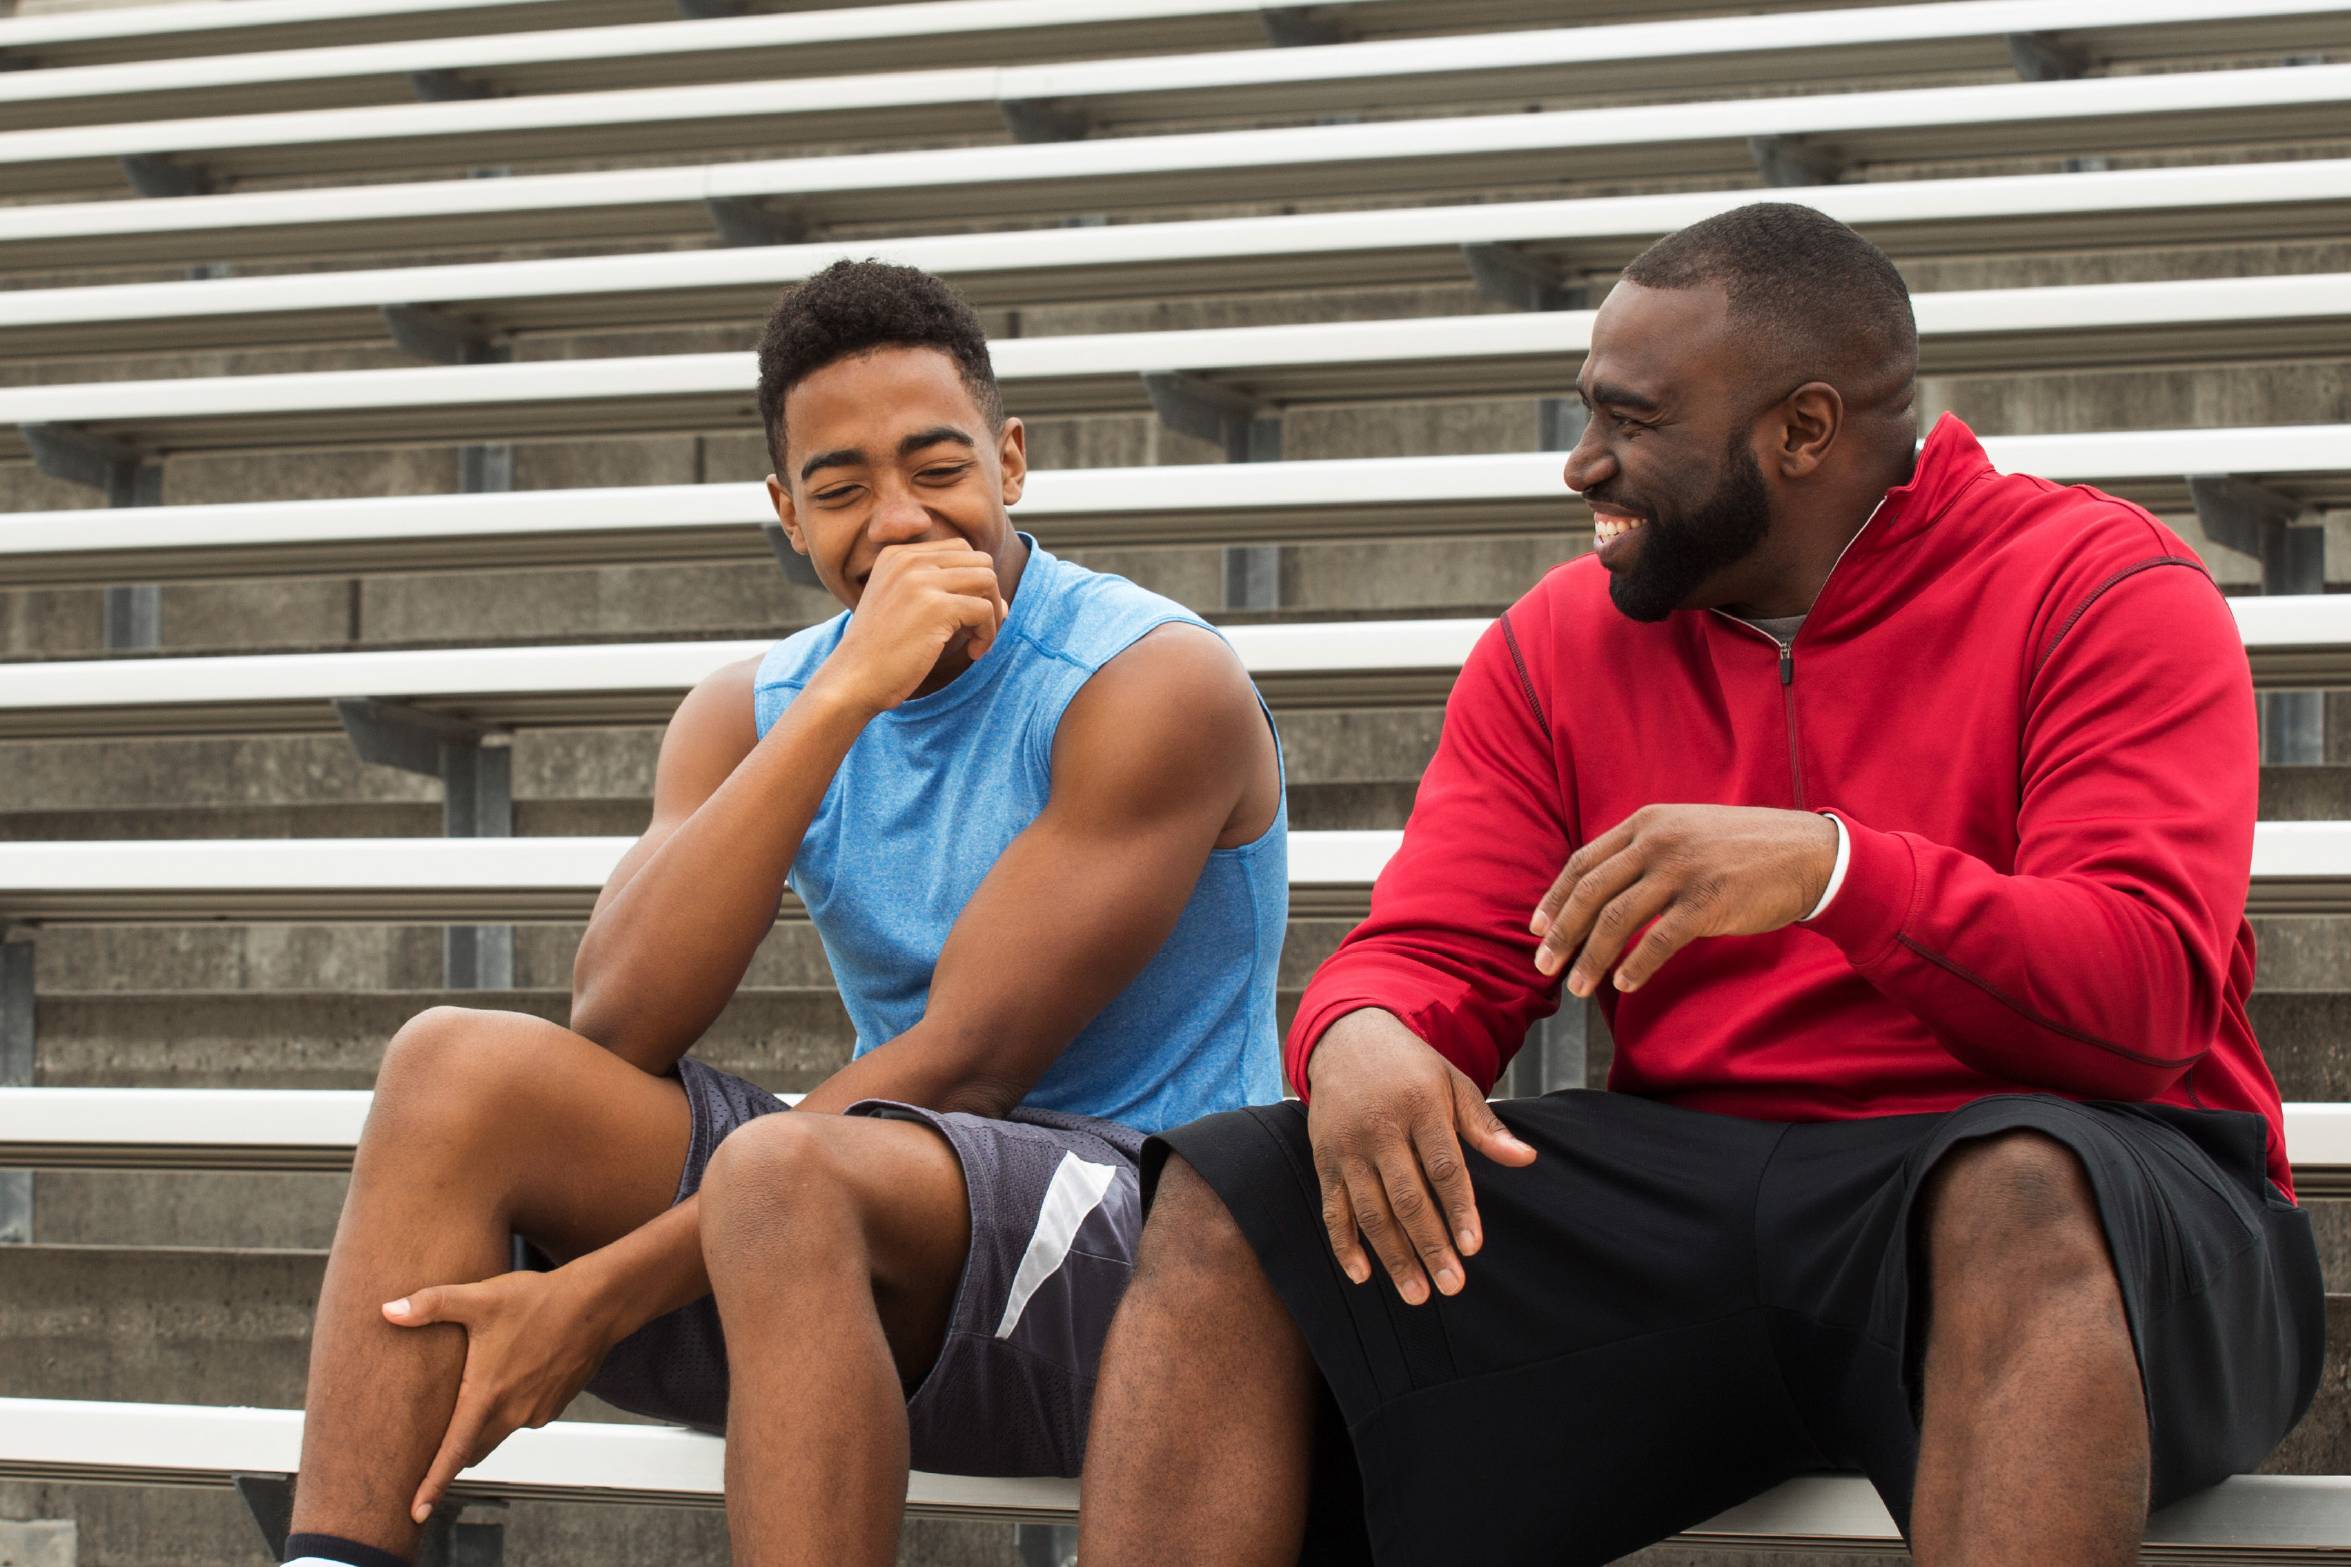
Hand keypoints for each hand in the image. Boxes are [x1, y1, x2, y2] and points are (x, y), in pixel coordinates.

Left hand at [384, 1265, 620, 1522]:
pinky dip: (513, 1407)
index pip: (453, 1452)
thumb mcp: (480, 1298)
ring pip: (499, 1432)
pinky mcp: (554, 1406)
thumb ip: (431, 1305)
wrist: (597, 1305)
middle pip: (473, 1450)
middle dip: (454, 1451)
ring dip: (485, 1423)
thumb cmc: (539, 1301)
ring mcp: (536, 1412)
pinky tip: (517, 1372)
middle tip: (437, 1440)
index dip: (433, 1485)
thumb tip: (389, 1311)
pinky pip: (524, 1417)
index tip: (416, 1512)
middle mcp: (512, 1413)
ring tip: (482, 1388)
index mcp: (487, 1395)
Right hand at [809, 540, 1006, 715]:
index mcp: (897, 555)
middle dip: (989, 595)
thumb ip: (944, 594)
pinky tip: (974, 653)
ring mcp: (921, 581)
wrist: (854, 680)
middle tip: (978, 630)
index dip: (973, 582)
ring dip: (993, 615)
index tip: (966, 616)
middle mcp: (908, 560)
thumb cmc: (882, 653)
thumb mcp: (905, 608)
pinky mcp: (936, 607)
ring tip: (978, 642)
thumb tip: (1002, 603)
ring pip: (988, 579)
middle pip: (979, 560)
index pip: (959, 550)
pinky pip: (985, 610)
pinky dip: (988, 634)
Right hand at [1304, 1010, 1536, 1305]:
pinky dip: (1344, 1244)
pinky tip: (1363, 1276)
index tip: (1473, 1247)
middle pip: (1407, 1197)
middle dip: (1430, 1245)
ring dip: (1393, 1256)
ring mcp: (1347, 1147)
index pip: (1443, 1166)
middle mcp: (1379, 1128)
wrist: (1346, 1038)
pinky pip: (1333, 1209)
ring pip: (1370, 1211)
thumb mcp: (1452, 1083)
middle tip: (1451, 1286)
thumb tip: (1526, 1159)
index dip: (1459, 1208)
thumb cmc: (1410, 1067)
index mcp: (1419, 1106)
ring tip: (1417, 1295)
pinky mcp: (1324, 1159)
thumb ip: (1484, 1125)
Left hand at [1530, 804, 1837, 997]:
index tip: (1538, 928)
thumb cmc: (1741, 850)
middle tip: (1543, 966)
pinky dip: (1635, 967)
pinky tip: (1624, 985)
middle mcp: (1658, 842)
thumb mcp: (1685, 831)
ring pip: (1617, 921)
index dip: (1555, 899)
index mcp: (1647, 823)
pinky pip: (1658, 941)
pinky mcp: (1708, 902)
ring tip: (1576, 986)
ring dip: (1591, 959)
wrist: (1807, 854)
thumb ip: (1643, 851)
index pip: (1583, 863)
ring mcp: (1682, 871)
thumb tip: (1599, 888)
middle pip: (1591, 893)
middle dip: (1561, 934)